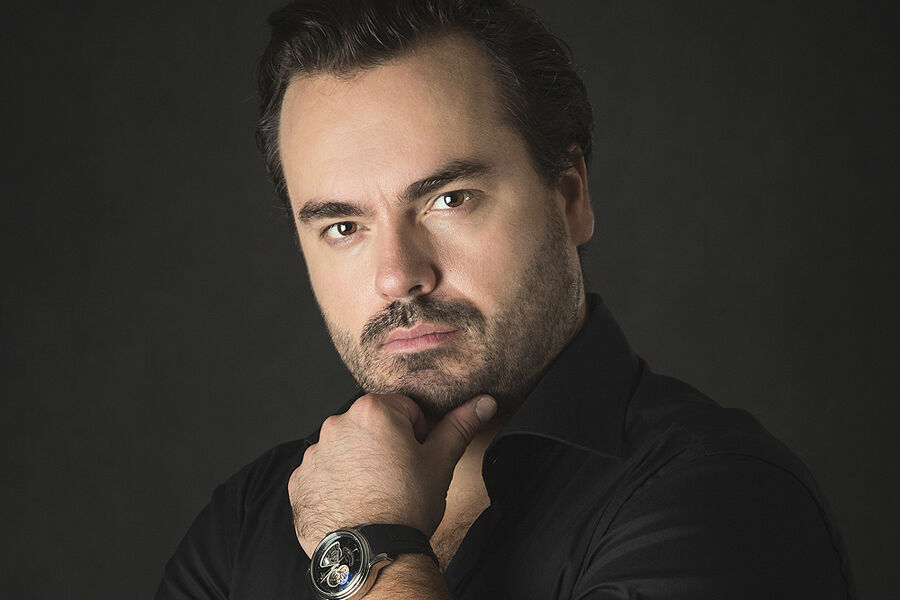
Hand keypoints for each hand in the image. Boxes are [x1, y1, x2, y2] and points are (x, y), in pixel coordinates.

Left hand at [288, 392, 496, 556]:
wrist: (372, 554)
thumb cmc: (407, 507)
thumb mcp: (441, 462)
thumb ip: (460, 425)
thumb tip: (483, 402)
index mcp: (373, 411)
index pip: (404, 409)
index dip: (417, 434)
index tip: (416, 459)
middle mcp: (337, 424)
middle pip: (371, 426)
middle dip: (385, 445)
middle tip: (398, 477)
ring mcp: (314, 453)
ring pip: (346, 448)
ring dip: (358, 462)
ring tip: (375, 493)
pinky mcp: (298, 480)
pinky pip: (322, 472)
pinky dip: (335, 483)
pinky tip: (353, 502)